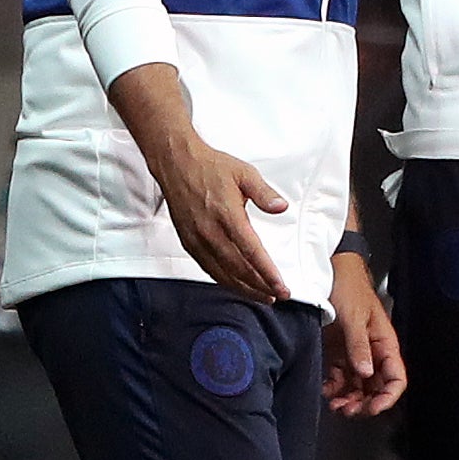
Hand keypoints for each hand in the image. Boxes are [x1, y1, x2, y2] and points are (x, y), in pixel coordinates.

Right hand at [152, 139, 290, 302]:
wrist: (177, 164)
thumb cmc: (211, 167)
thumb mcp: (245, 173)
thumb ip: (264, 193)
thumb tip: (281, 207)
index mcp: (227, 215)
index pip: (251, 251)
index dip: (267, 273)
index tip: (281, 287)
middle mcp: (210, 231)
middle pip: (238, 268)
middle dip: (260, 286)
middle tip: (278, 295)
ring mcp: (197, 239)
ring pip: (222, 273)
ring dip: (244, 288)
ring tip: (262, 296)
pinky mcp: (188, 242)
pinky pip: (208, 268)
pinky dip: (224, 280)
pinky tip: (237, 285)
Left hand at [323, 254, 406, 417]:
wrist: (329, 269)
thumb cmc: (348, 286)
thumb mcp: (353, 316)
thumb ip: (359, 345)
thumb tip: (367, 373)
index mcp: (385, 342)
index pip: (396, 378)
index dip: (388, 397)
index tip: (373, 408)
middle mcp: (372, 351)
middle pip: (377, 387)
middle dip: (365, 403)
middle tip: (348, 410)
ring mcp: (355, 352)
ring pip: (358, 386)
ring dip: (349, 399)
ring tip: (335, 405)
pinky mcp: (338, 352)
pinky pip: (340, 378)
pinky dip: (334, 388)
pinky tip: (326, 391)